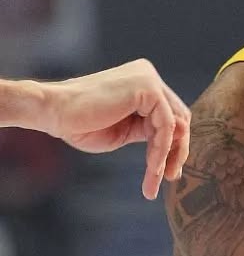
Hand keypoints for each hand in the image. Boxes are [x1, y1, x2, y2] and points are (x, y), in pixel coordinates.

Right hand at [41, 60, 190, 199]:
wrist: (52, 112)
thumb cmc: (80, 124)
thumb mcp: (125, 131)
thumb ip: (149, 131)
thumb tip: (175, 145)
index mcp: (142, 84)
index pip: (170, 116)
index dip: (173, 145)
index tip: (168, 171)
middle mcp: (148, 77)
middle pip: (179, 118)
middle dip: (177, 150)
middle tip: (171, 177)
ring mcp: (149, 79)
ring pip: (175, 124)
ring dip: (168, 154)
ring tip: (158, 178)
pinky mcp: (148, 88)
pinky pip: (166, 125)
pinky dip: (161, 149)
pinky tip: (153, 168)